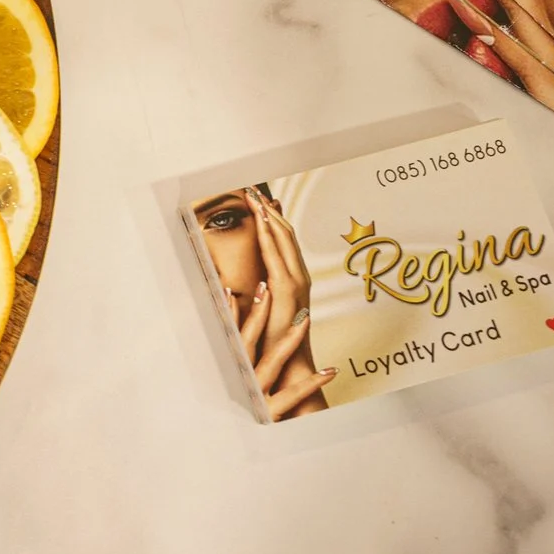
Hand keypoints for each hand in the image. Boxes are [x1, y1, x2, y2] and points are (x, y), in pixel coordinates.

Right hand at [237, 279, 335, 417]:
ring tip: (304, 319)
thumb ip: (234, 365)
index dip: (231, 312)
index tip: (230, 288)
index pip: (229, 337)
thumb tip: (237, 344)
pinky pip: (295, 394)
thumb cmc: (232, 421)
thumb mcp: (231, 390)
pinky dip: (314, 381)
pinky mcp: (272, 413)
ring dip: (287, 338)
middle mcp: (240, 380)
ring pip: (272, 361)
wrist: (227, 455)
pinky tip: (332, 370)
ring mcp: (255, 396)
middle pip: (247, 341)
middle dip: (257, 312)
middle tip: (267, 286)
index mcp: (231, 373)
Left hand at [249, 188, 309, 331]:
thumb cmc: (277, 338)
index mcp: (296, 277)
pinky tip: (261, 220)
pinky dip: (269, 235)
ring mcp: (296, 281)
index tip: (262, 199)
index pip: (286, 239)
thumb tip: (253, 274)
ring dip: (269, 215)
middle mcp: (300, 275)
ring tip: (256, 196)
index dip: (275, 216)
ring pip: (284, 239)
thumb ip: (264, 288)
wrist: (291, 364)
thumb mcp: (270, 306)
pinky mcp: (287, 290)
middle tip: (255, 189)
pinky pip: (276, 256)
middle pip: (286, 233)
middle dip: (270, 209)